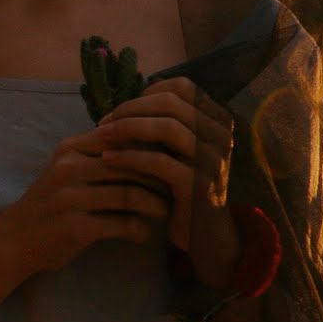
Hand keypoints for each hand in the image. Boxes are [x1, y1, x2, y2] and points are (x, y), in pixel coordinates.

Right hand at [0, 125, 171, 276]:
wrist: (15, 239)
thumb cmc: (51, 202)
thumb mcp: (68, 170)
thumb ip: (100, 157)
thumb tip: (151, 145)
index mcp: (70, 149)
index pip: (121, 137)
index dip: (151, 148)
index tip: (168, 162)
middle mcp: (68, 168)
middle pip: (130, 165)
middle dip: (159, 178)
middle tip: (176, 190)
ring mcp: (70, 198)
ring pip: (130, 194)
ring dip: (156, 205)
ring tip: (165, 211)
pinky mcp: (75, 227)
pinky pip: (122, 225)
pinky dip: (139, 230)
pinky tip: (142, 233)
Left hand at [95, 77, 240, 287]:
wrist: (203, 234)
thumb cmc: (179, 188)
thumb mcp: (174, 152)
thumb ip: (159, 126)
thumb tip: (121, 103)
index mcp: (216, 121)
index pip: (183, 87)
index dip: (147, 93)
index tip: (120, 110)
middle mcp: (221, 136)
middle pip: (172, 103)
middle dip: (130, 109)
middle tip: (103, 122)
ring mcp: (213, 160)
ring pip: (168, 128)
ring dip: (127, 128)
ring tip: (101, 136)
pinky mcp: (199, 185)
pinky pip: (160, 162)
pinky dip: (129, 156)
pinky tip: (107, 159)